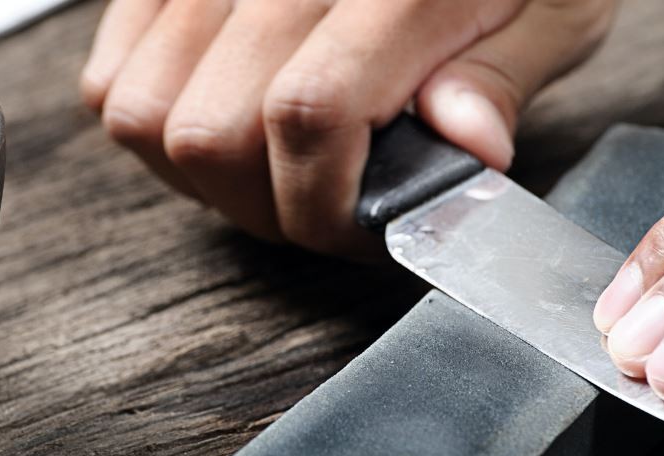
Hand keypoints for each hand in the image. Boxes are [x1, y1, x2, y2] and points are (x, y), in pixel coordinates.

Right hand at [80, 0, 613, 257]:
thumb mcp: (553, 5)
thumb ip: (502, 77)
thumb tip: (464, 149)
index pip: (309, 116)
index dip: (322, 206)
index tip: (356, 227)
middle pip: (210, 133)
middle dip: (268, 206)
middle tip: (323, 204)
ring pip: (142, 112)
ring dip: (207, 173)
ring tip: (272, 165)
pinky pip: (110, 74)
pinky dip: (155, 123)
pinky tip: (226, 118)